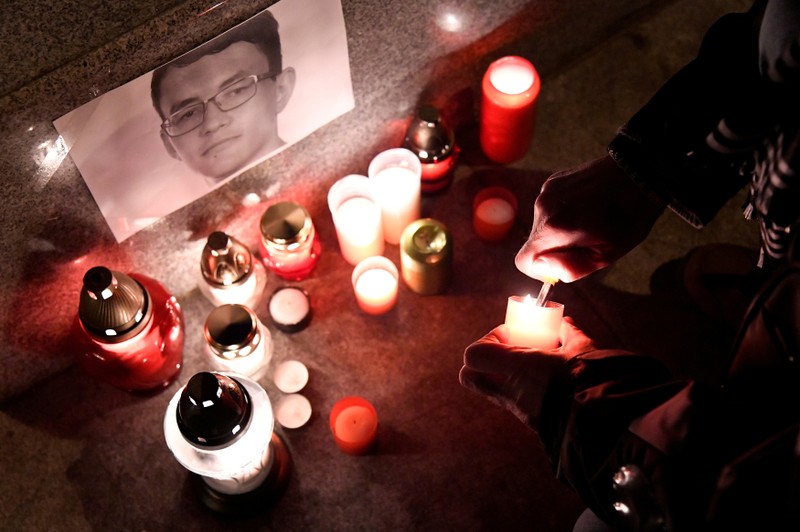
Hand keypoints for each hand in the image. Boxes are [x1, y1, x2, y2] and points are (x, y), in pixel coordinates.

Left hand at [459, 317, 596, 430]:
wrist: (606, 422)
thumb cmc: (591, 379)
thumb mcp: (582, 348)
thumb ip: (569, 333)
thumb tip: (564, 323)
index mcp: (518, 366)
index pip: (474, 354)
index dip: (486, 340)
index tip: (509, 334)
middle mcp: (510, 390)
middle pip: (470, 376)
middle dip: (482, 362)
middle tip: (506, 351)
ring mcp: (518, 410)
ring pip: (490, 391)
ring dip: (501, 376)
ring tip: (529, 366)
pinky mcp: (531, 422)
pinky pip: (512, 402)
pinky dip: (519, 389)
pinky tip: (545, 382)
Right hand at [515, 155, 662, 282]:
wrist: (639, 173)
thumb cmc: (628, 218)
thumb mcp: (606, 255)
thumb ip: (571, 268)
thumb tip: (543, 269)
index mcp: (553, 227)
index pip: (524, 261)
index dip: (542, 270)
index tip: (565, 263)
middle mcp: (542, 207)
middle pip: (535, 243)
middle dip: (556, 248)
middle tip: (587, 240)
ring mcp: (546, 191)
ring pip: (542, 225)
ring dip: (560, 230)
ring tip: (589, 220)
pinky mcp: (552, 181)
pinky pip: (549, 208)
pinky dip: (563, 212)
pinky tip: (587, 206)